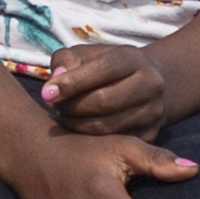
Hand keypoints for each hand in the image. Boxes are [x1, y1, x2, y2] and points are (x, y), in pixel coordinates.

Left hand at [41, 38, 182, 140]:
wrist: (146, 85)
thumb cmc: (105, 68)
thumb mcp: (87, 55)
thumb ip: (66, 61)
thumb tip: (54, 84)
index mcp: (134, 58)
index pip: (102, 69)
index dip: (71, 82)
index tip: (46, 93)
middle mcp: (150, 84)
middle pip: (103, 101)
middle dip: (71, 106)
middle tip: (54, 106)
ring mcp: (153, 112)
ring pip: (105, 126)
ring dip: (76, 124)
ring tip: (64, 116)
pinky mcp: (150, 136)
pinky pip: (112, 143)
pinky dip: (89, 139)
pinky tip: (78, 130)